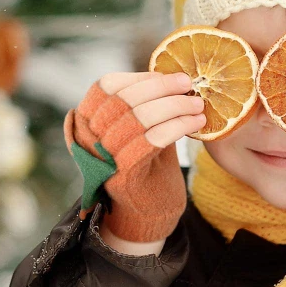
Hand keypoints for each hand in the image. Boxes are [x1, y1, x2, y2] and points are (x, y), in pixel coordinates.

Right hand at [64, 71, 205, 241]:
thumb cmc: (150, 165)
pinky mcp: (123, 176)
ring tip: (198, 105)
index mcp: (86, 121)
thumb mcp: (143, 128)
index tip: (170, 75)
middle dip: (161, 88)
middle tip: (190, 85)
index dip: (139, 78)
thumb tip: (170, 73)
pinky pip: (150, 141)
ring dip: (174, 107)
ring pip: (138, 119)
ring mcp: (103, 159)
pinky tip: (197, 124)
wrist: (150, 213)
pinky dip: (176, 127)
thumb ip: (147, 103)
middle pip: (123, 100)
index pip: (105, 86)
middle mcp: (87, 139)